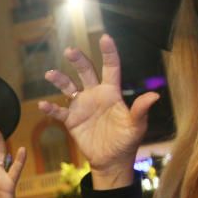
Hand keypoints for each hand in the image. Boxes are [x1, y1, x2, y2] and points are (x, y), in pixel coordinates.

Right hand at [37, 35, 160, 187]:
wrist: (111, 161)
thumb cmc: (126, 142)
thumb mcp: (136, 126)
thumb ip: (140, 110)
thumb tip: (154, 95)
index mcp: (111, 92)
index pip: (110, 68)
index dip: (108, 52)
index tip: (105, 37)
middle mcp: (95, 95)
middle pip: (86, 71)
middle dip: (78, 60)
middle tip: (70, 51)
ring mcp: (81, 106)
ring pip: (68, 87)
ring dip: (60, 79)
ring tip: (50, 74)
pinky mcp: (71, 120)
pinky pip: (59, 111)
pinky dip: (51, 108)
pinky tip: (43, 105)